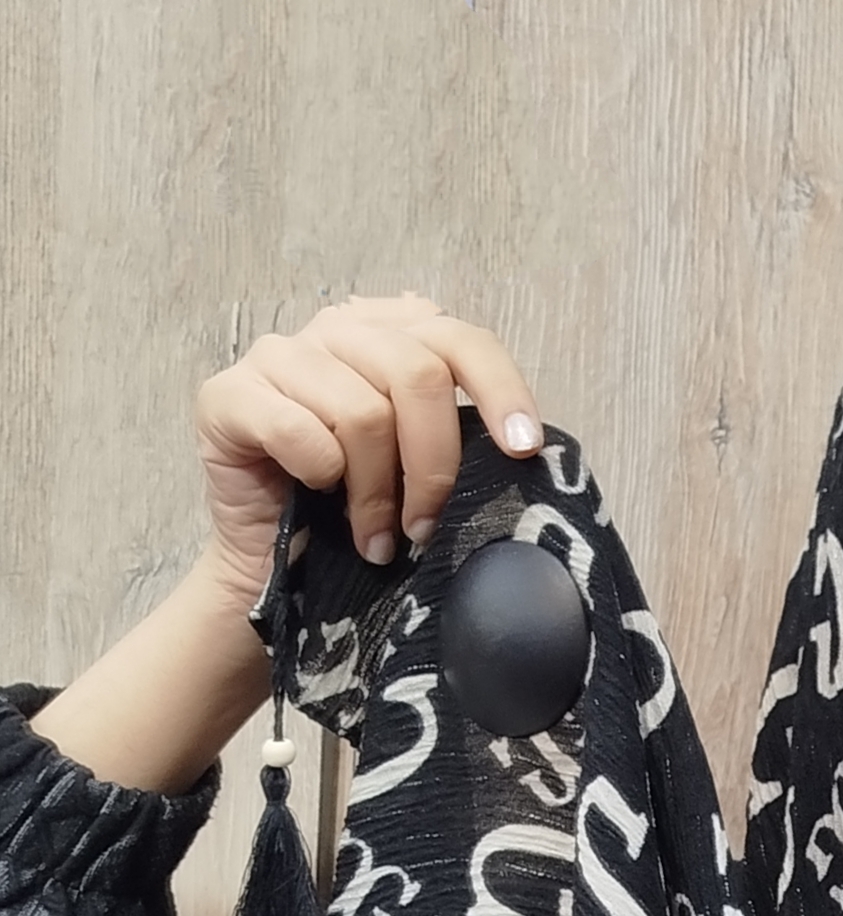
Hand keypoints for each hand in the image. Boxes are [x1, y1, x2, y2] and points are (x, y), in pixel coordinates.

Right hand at [193, 293, 542, 609]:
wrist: (272, 567)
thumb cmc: (352, 516)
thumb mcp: (419, 469)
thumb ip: (454, 433)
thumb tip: (520, 444)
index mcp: (389, 335)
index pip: (460, 338)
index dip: (500, 389)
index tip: (523, 449)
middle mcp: (335, 330)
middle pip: (415, 373)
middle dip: (432, 464)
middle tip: (425, 525)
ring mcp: (276, 356)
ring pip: (361, 411)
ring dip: (374, 492)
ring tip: (375, 538)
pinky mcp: (227, 394)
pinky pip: (297, 430)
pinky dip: (317, 476)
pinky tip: (316, 501)